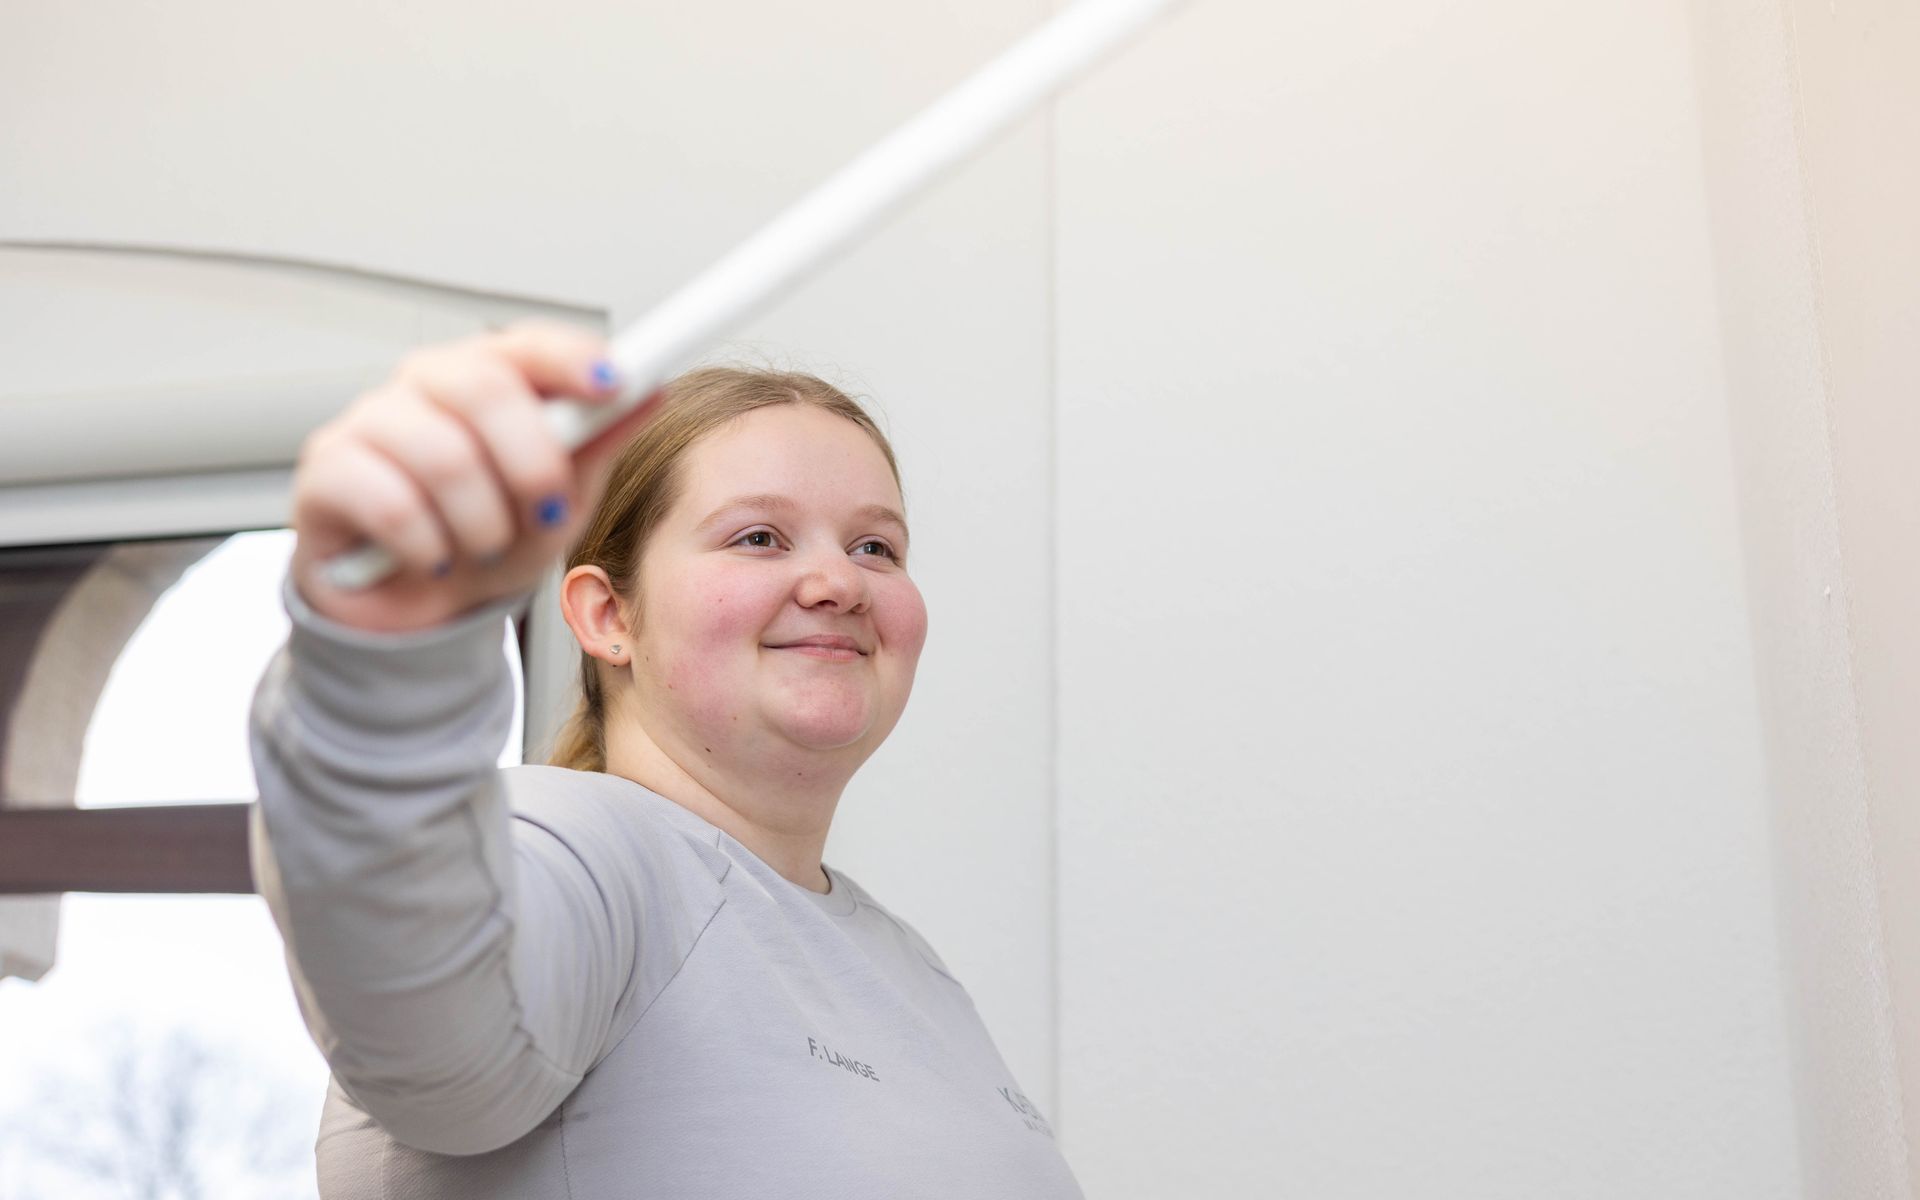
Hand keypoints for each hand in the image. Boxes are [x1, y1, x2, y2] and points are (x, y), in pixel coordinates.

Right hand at [288, 322, 658, 633]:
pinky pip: (392, 502)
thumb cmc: (485, 543)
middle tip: (547, 511)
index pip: (525, 345)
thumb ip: (597, 446)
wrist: (415, 611)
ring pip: (443, 455)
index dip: (571, 358)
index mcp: (484, 378)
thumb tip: (648, 391)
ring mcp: (369, 422)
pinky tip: (432, 558)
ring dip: (483, 522)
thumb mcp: (559, 504)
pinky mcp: (326, 471)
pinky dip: (429, 545)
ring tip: (484, 548)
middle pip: (483, 388)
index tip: (615, 383)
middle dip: (533, 463)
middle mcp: (424, 386)